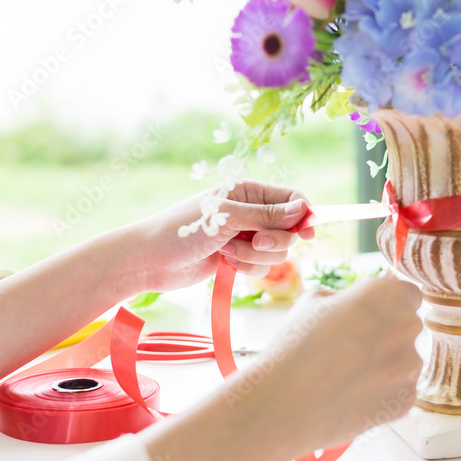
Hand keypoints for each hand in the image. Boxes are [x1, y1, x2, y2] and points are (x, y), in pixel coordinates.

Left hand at [116, 180, 315, 295]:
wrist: (151, 260)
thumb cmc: (182, 229)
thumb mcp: (227, 218)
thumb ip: (266, 215)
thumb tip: (302, 208)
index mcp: (249, 192)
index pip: (292, 199)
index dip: (304, 215)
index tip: (309, 234)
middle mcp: (251, 212)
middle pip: (288, 229)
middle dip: (273, 241)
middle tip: (253, 241)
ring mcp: (245, 236)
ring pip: (275, 252)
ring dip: (255, 257)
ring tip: (226, 252)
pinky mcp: (238, 258)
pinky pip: (261, 267)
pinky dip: (246, 268)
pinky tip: (223, 263)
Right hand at [237, 276, 423, 452]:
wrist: (284, 404)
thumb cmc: (295, 345)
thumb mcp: (315, 301)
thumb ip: (352, 295)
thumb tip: (369, 294)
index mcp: (388, 294)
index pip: (408, 293)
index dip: (388, 303)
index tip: (367, 315)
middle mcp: (407, 326)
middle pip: (406, 326)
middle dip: (386, 333)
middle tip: (350, 347)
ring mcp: (410, 366)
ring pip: (404, 360)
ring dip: (385, 364)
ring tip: (346, 376)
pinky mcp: (406, 400)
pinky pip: (399, 390)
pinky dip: (381, 393)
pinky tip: (351, 395)